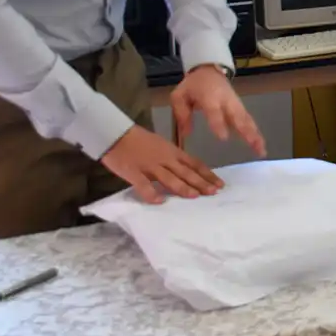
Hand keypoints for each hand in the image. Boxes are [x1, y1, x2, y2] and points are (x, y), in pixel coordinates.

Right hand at [101, 126, 224, 203]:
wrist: (115, 133)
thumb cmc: (139, 140)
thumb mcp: (162, 145)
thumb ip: (173, 157)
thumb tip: (187, 169)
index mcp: (172, 152)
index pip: (194, 164)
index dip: (207, 174)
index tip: (220, 184)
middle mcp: (165, 159)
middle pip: (186, 172)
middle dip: (201, 183)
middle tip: (214, 192)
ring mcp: (150, 166)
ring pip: (169, 178)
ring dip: (183, 187)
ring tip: (195, 196)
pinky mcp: (134, 173)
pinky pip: (144, 185)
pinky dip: (152, 194)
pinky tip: (160, 201)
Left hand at [171, 65, 266, 155]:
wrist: (208, 71)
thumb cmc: (193, 85)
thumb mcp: (180, 95)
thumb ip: (182, 113)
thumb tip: (187, 134)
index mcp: (209, 97)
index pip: (215, 111)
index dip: (219, 123)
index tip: (224, 138)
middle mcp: (226, 101)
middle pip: (238, 116)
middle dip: (247, 132)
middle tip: (254, 147)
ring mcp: (235, 103)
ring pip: (247, 120)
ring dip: (255, 135)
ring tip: (261, 150)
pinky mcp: (240, 107)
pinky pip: (249, 120)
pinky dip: (256, 132)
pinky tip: (260, 145)